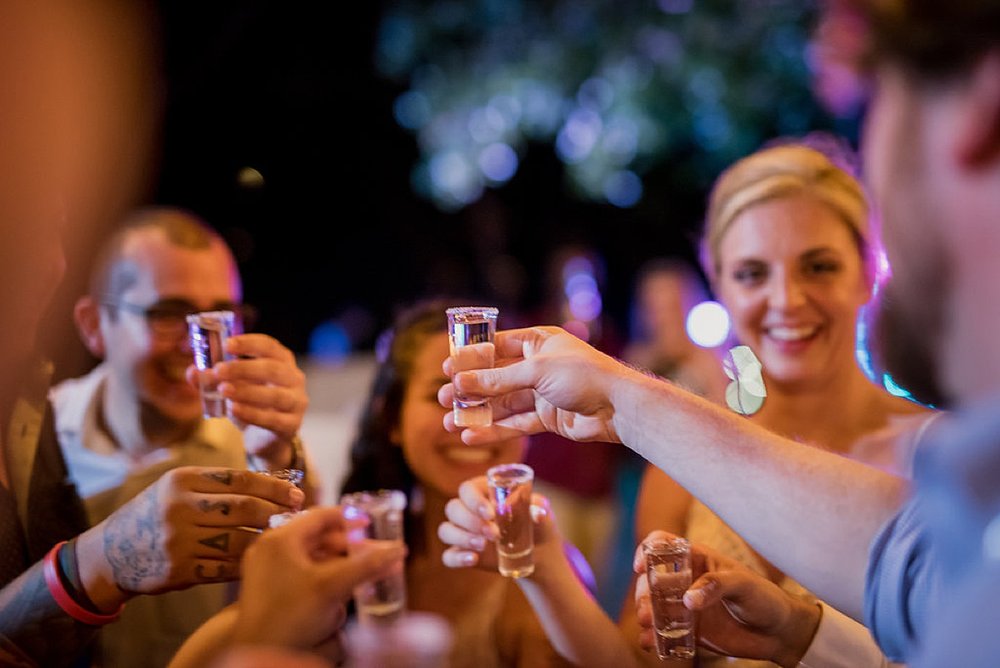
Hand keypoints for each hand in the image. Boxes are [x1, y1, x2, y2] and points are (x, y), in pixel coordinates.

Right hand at [76, 466, 305, 609]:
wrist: (110, 553)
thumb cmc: (156, 514)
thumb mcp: (177, 487)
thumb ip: (218, 484)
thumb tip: (275, 485)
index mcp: (182, 480)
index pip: (240, 479)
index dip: (274, 487)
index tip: (296, 494)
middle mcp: (179, 507)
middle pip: (244, 508)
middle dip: (276, 513)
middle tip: (296, 516)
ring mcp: (178, 541)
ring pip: (239, 540)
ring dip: (266, 541)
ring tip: (283, 539)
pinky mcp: (179, 570)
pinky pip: (225, 568)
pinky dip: (247, 565)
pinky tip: (261, 560)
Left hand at [189, 333, 308, 469]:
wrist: (267, 438)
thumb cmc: (251, 403)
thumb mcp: (233, 387)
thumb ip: (213, 379)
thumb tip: (193, 371)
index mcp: (281, 361)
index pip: (269, 346)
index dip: (249, 343)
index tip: (227, 344)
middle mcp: (294, 378)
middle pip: (273, 369)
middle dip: (244, 368)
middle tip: (219, 370)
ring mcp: (296, 402)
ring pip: (275, 395)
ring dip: (247, 391)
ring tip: (223, 390)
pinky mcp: (292, 425)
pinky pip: (272, 419)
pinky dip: (252, 414)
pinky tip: (234, 410)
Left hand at [233, 506, 406, 653]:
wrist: (258, 656)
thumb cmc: (288, 617)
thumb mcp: (333, 587)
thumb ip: (367, 565)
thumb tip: (399, 550)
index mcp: (280, 538)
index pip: (321, 515)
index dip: (350, 517)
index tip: (372, 523)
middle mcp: (271, 549)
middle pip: (319, 537)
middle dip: (349, 546)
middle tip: (373, 552)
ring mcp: (268, 571)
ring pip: (313, 557)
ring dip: (339, 563)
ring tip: (362, 573)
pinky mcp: (270, 591)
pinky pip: (303, 574)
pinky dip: (325, 577)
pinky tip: (341, 591)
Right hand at [438, 326, 632, 444]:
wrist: (618, 407)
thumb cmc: (582, 375)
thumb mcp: (536, 371)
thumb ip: (498, 379)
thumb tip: (461, 381)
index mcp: (538, 342)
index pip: (498, 346)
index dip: (472, 357)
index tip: (448, 367)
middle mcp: (538, 366)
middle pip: (496, 378)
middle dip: (470, 389)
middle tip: (444, 398)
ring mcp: (542, 393)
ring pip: (503, 404)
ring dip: (478, 413)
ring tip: (450, 423)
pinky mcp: (547, 418)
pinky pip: (515, 424)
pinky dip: (494, 430)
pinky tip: (471, 436)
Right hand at [438, 476, 561, 572]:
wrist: (540, 554)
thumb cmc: (538, 523)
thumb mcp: (542, 513)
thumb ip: (540, 508)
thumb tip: (537, 512)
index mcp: (484, 492)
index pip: (467, 489)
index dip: (473, 500)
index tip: (491, 513)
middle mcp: (469, 510)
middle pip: (453, 508)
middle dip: (470, 521)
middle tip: (494, 533)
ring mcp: (464, 532)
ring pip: (446, 530)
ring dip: (462, 537)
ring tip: (484, 546)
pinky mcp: (464, 553)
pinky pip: (448, 556)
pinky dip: (456, 558)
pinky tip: (473, 559)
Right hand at [632, 531, 820, 667]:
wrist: (779, 633)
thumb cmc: (765, 598)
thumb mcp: (744, 584)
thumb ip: (716, 585)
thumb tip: (689, 599)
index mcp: (697, 559)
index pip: (663, 544)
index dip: (647, 550)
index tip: (640, 566)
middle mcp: (686, 580)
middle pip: (651, 578)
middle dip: (643, 592)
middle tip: (647, 611)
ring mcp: (685, 605)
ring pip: (653, 605)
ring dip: (645, 613)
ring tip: (647, 626)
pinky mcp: (688, 630)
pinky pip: (663, 631)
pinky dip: (652, 637)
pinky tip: (650, 643)